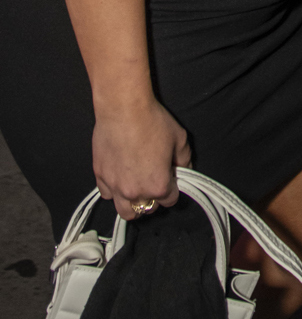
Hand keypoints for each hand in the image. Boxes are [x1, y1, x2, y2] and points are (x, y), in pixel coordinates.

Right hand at [92, 99, 190, 220]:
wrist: (123, 108)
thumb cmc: (152, 121)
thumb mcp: (179, 139)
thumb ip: (184, 159)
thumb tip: (183, 168)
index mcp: (158, 185)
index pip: (170, 200)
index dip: (173, 188)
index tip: (170, 177)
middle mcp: (136, 191)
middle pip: (147, 209)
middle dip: (153, 198)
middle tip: (153, 181)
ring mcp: (115, 186)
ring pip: (125, 210)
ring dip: (132, 203)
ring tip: (136, 187)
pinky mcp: (100, 176)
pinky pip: (107, 194)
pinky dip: (114, 190)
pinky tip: (120, 177)